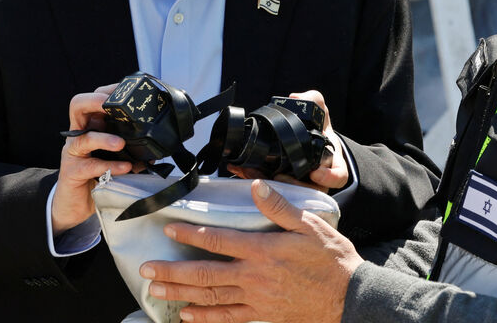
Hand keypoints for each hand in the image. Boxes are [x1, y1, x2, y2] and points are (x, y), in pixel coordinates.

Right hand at [52, 84, 134, 234]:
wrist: (77, 204)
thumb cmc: (97, 175)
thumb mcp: (115, 157)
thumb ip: (131, 149)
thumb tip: (156, 149)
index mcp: (91, 125)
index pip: (95, 98)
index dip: (108, 90)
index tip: (127, 89)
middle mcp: (80, 134)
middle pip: (78, 106)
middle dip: (94, 100)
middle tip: (109, 104)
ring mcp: (74, 152)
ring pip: (84, 138)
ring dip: (104, 139)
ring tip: (121, 144)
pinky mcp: (73, 172)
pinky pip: (90, 166)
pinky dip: (109, 166)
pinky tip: (125, 168)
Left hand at [140, 179, 359, 322]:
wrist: (349, 298)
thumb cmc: (332, 260)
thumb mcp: (310, 226)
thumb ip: (280, 207)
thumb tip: (256, 186)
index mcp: (264, 251)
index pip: (219, 241)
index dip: (191, 235)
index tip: (169, 230)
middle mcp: (254, 277)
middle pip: (205, 274)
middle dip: (172, 271)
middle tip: (146, 269)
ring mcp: (256, 300)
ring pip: (210, 297)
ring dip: (181, 293)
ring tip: (156, 289)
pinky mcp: (262, 315)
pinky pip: (227, 318)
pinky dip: (205, 318)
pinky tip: (186, 315)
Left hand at [227, 91, 348, 192]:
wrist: (308, 138)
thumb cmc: (317, 128)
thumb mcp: (319, 113)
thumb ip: (313, 101)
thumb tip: (295, 98)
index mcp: (331, 162)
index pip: (338, 175)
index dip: (329, 176)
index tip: (315, 172)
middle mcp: (317, 178)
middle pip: (309, 189)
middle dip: (292, 185)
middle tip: (278, 177)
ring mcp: (299, 184)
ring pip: (286, 192)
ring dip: (268, 184)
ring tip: (251, 172)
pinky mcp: (280, 185)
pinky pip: (268, 187)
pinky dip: (253, 178)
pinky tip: (240, 169)